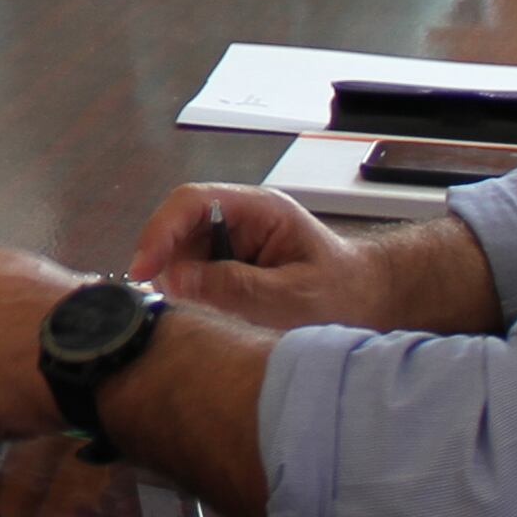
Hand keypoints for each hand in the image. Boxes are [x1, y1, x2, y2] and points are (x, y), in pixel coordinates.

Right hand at [130, 183, 502, 337]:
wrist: (374, 302)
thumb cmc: (345, 294)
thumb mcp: (293, 298)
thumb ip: (236, 287)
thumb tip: (176, 278)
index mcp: (260, 210)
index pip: (191, 203)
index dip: (159, 232)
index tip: (142, 270)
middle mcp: (242, 218)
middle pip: (179, 226)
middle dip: (165, 261)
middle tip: (167, 302)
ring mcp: (235, 240)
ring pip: (182, 252)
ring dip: (179, 281)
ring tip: (201, 313)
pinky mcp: (233, 263)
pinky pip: (195, 272)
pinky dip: (191, 292)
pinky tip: (209, 314)